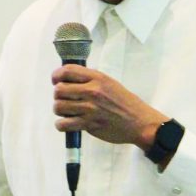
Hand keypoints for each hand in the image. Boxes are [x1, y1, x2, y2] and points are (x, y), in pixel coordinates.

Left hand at [52, 65, 167, 148]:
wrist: (139, 122)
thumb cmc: (125, 103)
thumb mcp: (109, 83)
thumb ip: (90, 80)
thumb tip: (69, 79)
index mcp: (97, 78)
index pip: (67, 70)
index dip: (56, 75)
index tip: (56, 81)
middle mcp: (92, 91)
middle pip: (59, 90)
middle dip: (58, 95)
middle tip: (65, 99)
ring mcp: (90, 109)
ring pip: (58, 106)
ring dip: (60, 110)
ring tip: (68, 111)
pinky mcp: (89, 124)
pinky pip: (63, 124)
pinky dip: (62, 125)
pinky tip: (68, 123)